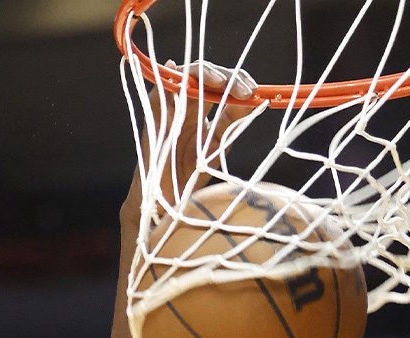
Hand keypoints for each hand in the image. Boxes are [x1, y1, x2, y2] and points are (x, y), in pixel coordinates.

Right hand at [125, 61, 258, 217]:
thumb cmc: (194, 170)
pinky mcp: (154, 115)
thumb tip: (252, 99)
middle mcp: (188, 103)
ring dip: (203, 73)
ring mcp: (171, 106)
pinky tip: (175, 69)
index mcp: (204, 108)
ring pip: (184, 76)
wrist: (171, 195)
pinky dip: (167, 78)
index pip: (221, 83)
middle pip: (205, 74)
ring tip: (221, 81)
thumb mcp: (220, 141)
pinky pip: (158, 91)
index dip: (238, 81)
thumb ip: (233, 120)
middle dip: (227, 77)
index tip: (255, 91)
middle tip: (245, 90)